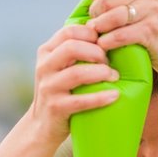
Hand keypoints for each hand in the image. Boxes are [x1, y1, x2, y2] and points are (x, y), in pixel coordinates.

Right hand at [30, 24, 119, 142]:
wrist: (42, 125)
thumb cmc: (62, 91)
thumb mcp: (62, 67)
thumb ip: (76, 51)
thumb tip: (108, 33)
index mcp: (47, 52)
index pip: (69, 31)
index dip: (92, 34)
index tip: (106, 44)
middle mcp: (44, 67)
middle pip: (72, 47)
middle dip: (97, 52)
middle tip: (110, 63)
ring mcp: (48, 87)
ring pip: (76, 73)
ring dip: (101, 73)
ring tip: (115, 77)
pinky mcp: (56, 108)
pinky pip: (81, 101)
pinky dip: (100, 97)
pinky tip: (115, 95)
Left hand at [86, 0, 157, 70]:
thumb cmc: (141, 25)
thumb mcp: (128, 3)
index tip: (95, 7)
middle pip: (107, 0)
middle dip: (94, 14)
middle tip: (93, 25)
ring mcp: (151, 10)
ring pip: (114, 16)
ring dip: (100, 28)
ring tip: (96, 35)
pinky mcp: (152, 29)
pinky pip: (122, 34)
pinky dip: (109, 41)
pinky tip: (104, 45)